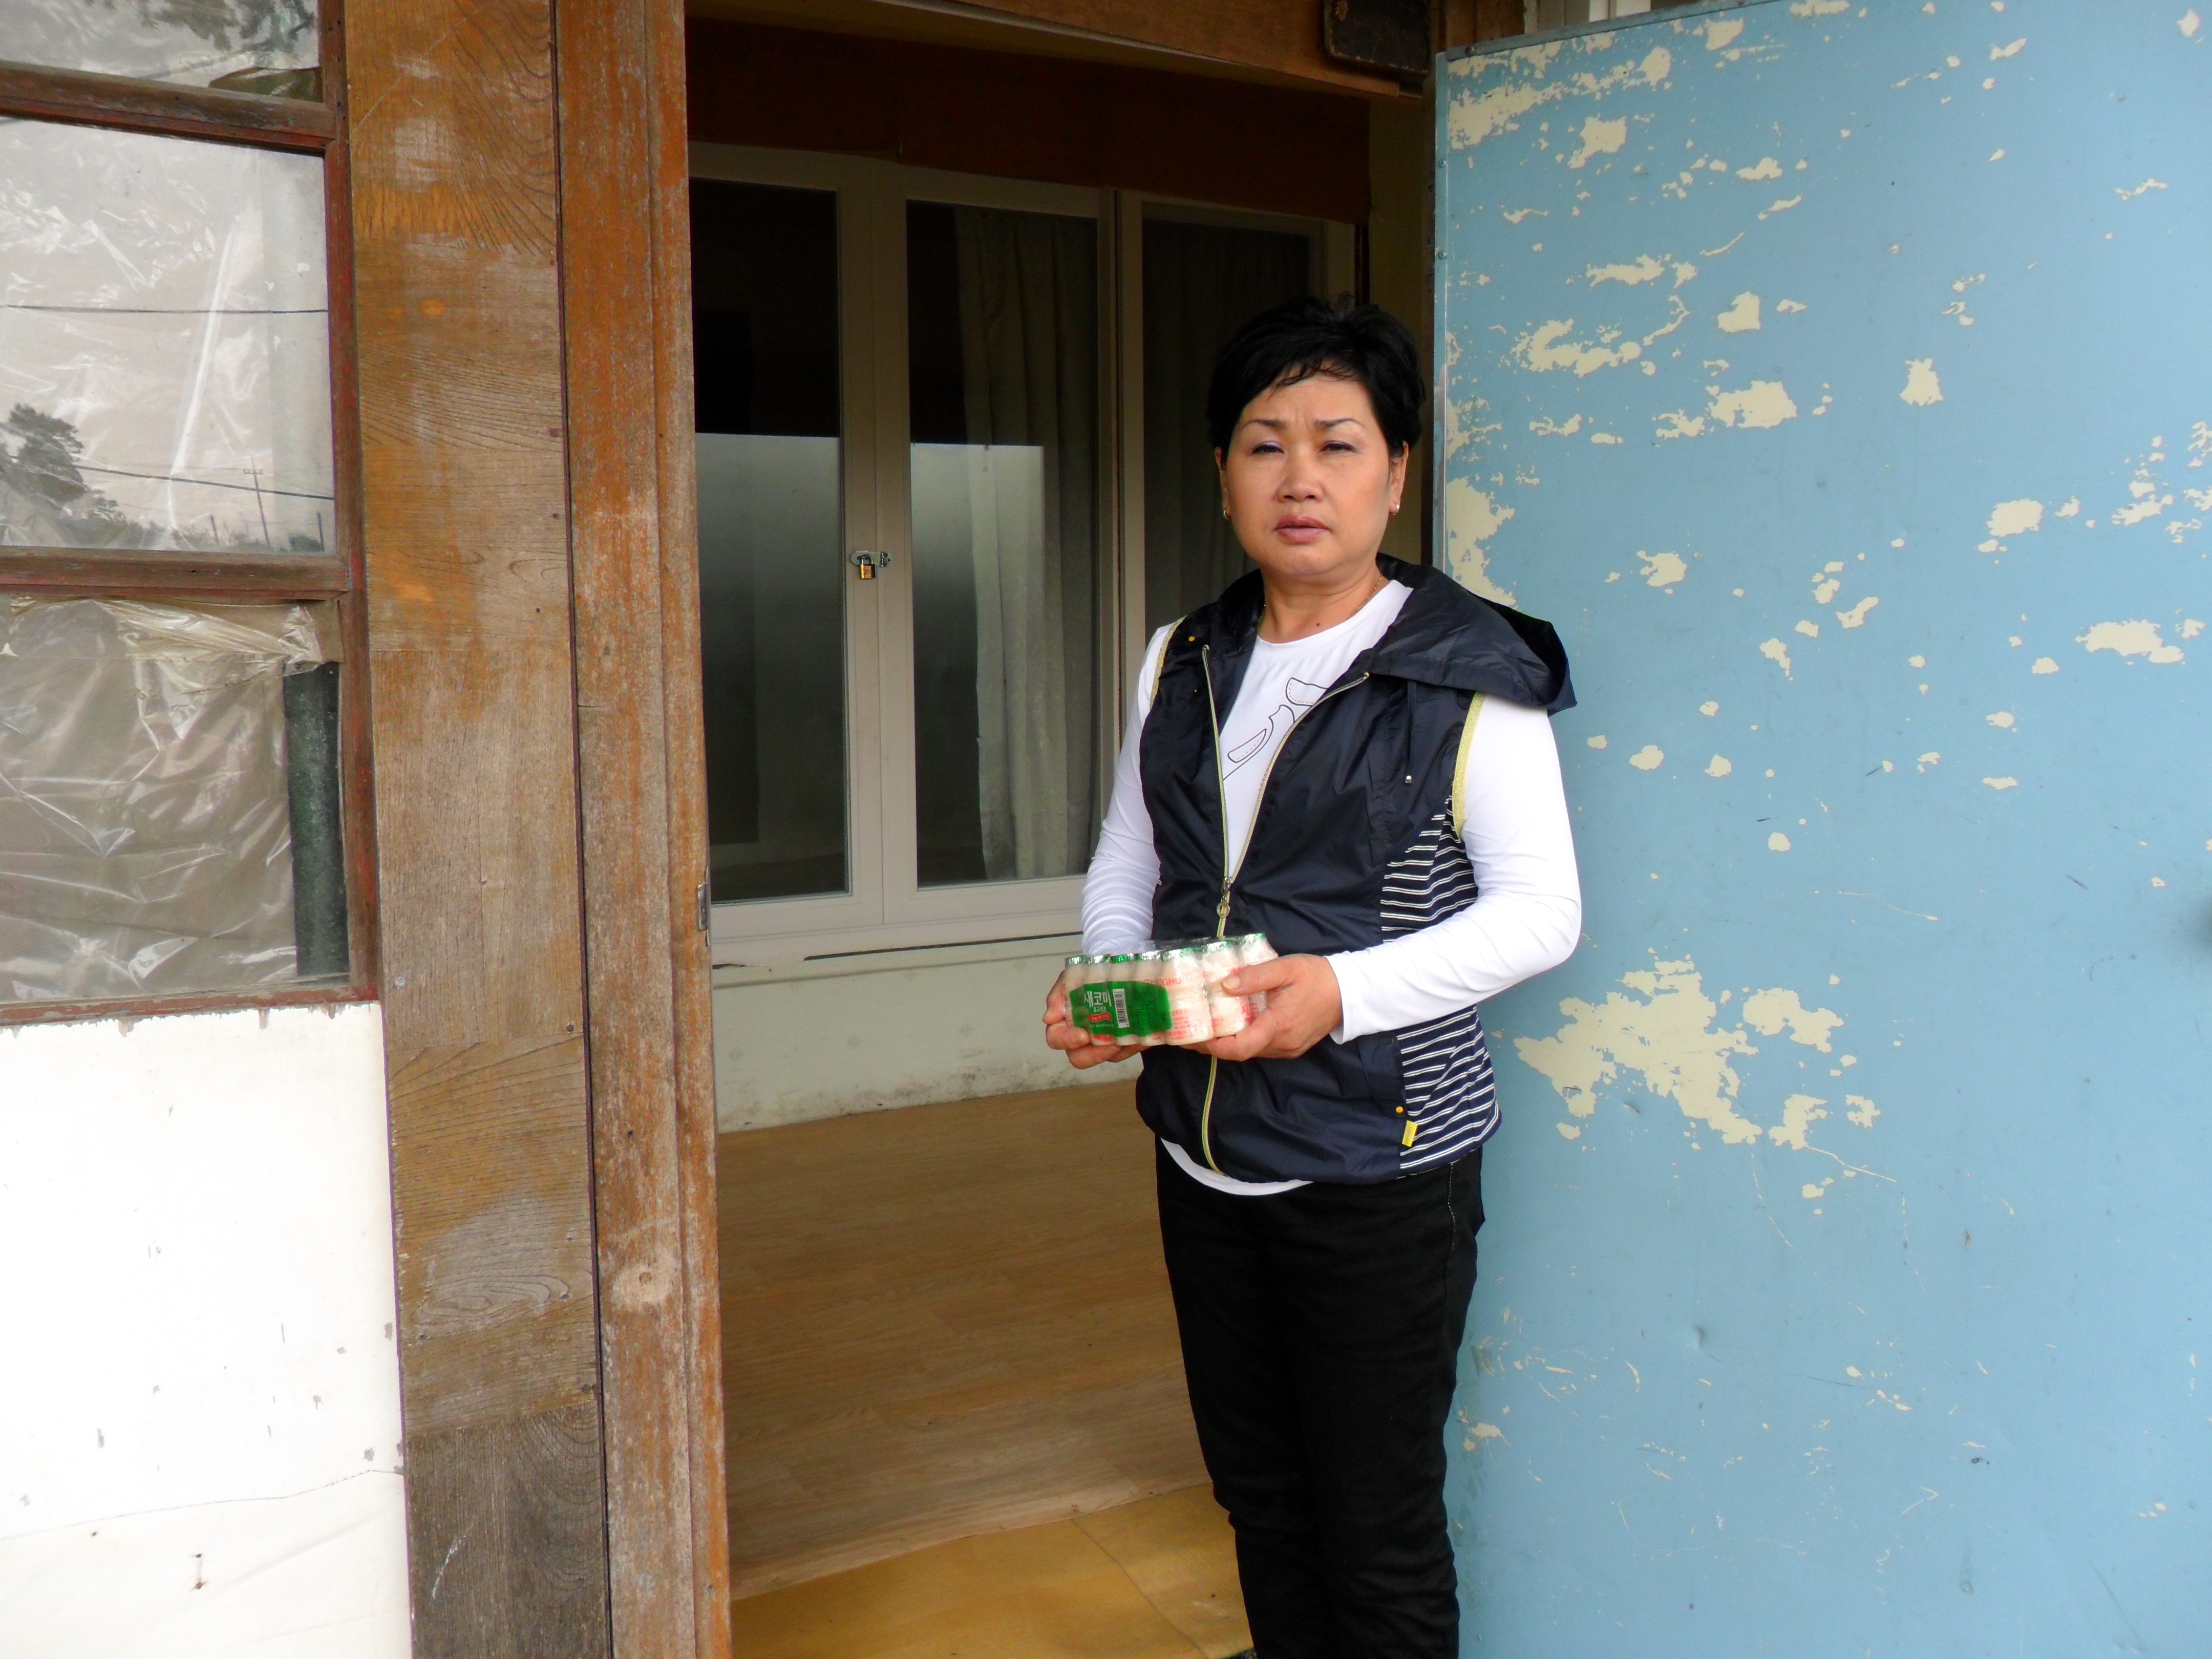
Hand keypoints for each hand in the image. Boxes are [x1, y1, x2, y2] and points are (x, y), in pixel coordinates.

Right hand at [1043, 980, 1141, 1068]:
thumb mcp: (1070, 978)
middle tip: (1110, 1043)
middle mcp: (1081, 1037)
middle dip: (1094, 1055)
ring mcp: (1102, 1042)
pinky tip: (1143, 1036)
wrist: (1117, 968)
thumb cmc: (1088, 976)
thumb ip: (1058, 995)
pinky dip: (1135, 1044)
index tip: (1083, 1035)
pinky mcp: (1122, 1043)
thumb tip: (1048, 1018)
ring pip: (1107, 1057)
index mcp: (1064, 1023)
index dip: (1067, 1040)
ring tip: (1131, 1038)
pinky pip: (1128, 1050)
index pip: (1056, 1039)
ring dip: (1119, 1050)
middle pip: (1079, 1058)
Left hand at [1201, 953, 1341, 1061]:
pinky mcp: (1294, 1047)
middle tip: (1191, 1033)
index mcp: (1278, 1025)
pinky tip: (1236, 1027)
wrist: (1350, 990)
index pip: (1240, 1048)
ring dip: (1231, 1043)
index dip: (1214, 1047)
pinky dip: (1247, 1041)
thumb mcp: (1285, 968)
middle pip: (1242, 1052)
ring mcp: (1289, 1048)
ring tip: (1209, 1028)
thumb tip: (1223, 985)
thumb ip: (1253, 977)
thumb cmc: (1316, 976)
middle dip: (1215, 1045)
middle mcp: (1283, 1043)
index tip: (1193, 1038)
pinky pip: (1264, 1048)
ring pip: (1253, 1052)